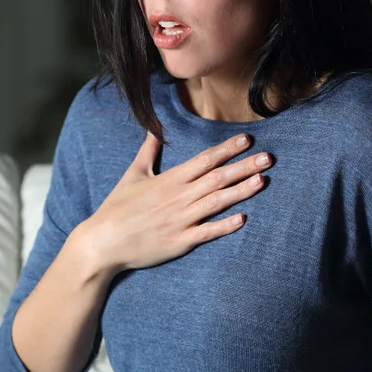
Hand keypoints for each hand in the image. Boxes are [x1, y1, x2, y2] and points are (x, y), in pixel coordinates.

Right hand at [75, 132, 271, 274]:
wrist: (103, 242)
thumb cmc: (117, 208)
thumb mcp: (132, 175)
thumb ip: (148, 151)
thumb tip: (154, 129)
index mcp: (169, 180)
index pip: (204, 160)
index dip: (227, 149)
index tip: (247, 140)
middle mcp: (178, 197)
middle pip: (217, 178)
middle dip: (244, 166)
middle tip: (268, 158)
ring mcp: (180, 220)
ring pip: (217, 202)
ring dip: (241, 191)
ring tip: (262, 180)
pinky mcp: (180, 242)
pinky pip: (207, 233)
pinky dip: (224, 226)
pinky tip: (242, 219)